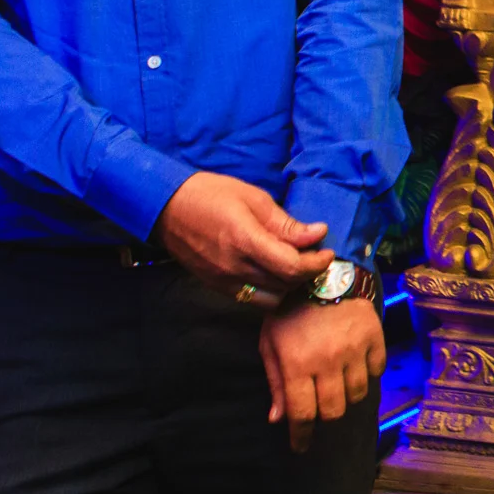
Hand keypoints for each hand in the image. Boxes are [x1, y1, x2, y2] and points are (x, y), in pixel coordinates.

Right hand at [156, 171, 334, 302]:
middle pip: (286, 283)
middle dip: (308, 272)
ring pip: (272, 296)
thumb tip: (317, 234)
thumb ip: (286, 223)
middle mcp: (234, 266)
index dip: (317, 263)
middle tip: (315, 254)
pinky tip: (275, 273)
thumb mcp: (254, 198)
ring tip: (295, 264)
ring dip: (291, 284)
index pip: (292, 266)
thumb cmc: (212, 195)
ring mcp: (224, 280)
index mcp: (245, 240)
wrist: (166, 208)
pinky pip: (253, 299)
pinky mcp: (217, 287)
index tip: (327, 252)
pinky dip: (271, 291)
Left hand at [259, 298, 385, 452]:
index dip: (301, 435)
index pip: (302, 414)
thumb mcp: (271, 345)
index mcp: (297, 364)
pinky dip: (368, 373)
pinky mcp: (375, 337)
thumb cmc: (289, 313)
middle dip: (325, 414)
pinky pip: (377, 370)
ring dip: (347, 395)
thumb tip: (279, 420)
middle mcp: (328, 361)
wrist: (321, 275)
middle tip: (321, 406)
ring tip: (339, 383)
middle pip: (333, 410)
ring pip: (357, 393)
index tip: (301, 446)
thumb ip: (276, 383)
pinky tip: (357, 364)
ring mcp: (355, 349)